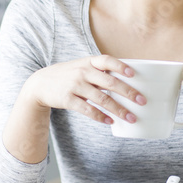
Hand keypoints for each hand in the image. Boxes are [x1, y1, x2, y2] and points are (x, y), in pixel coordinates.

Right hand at [24, 55, 146, 124]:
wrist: (40, 84)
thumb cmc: (68, 75)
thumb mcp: (81, 66)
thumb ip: (99, 71)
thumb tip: (126, 81)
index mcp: (88, 62)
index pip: (107, 60)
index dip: (121, 66)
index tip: (133, 74)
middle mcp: (83, 72)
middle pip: (109, 82)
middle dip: (128, 92)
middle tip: (142, 101)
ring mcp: (75, 86)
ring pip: (101, 99)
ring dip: (118, 110)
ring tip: (131, 118)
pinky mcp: (68, 99)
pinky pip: (88, 110)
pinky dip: (100, 117)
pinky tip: (111, 122)